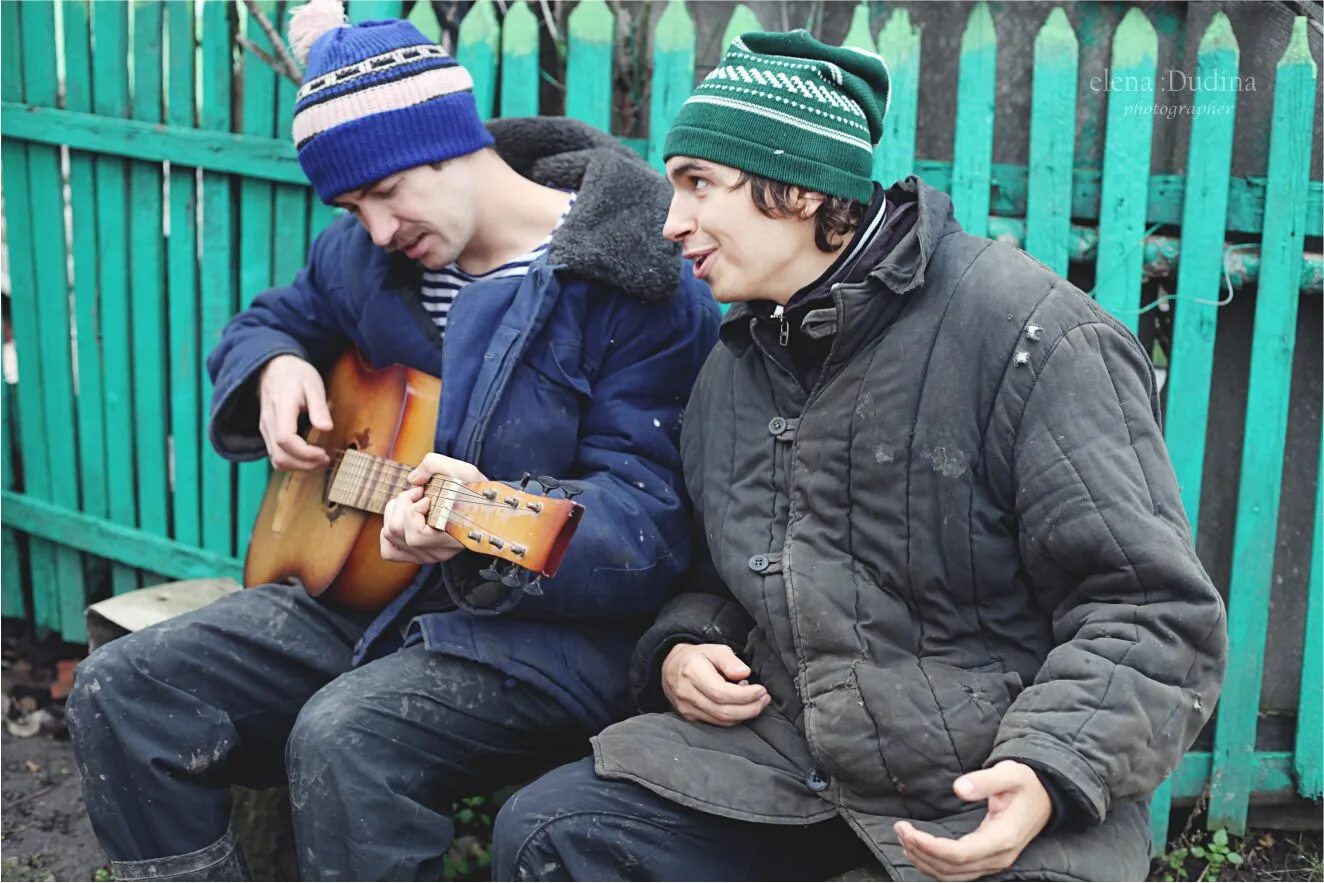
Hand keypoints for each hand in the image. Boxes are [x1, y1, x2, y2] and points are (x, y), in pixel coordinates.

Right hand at [258, 354, 332, 470]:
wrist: (274, 367)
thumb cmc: (296, 374)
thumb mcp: (313, 384)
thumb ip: (319, 407)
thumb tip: (326, 428)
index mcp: (281, 407)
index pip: (285, 439)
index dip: (305, 452)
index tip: (323, 453)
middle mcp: (268, 421)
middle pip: (280, 455)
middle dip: (304, 464)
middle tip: (325, 460)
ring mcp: (265, 429)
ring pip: (276, 459)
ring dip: (298, 466)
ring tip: (319, 460)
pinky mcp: (267, 433)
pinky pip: (275, 455)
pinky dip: (291, 461)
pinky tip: (307, 457)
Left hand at [379, 453, 486, 564]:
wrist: (488, 509)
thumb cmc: (477, 492)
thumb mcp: (462, 470)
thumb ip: (433, 464)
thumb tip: (412, 480)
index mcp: (448, 539)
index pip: (415, 535)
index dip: (413, 510)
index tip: (427, 496)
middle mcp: (436, 552)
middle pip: (395, 531)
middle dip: (402, 504)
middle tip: (419, 494)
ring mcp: (427, 556)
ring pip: (389, 537)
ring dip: (395, 513)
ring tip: (413, 503)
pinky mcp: (419, 556)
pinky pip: (389, 550)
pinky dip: (388, 533)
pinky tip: (402, 519)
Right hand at [661, 643, 769, 725]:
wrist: (670, 668)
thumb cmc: (696, 657)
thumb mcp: (713, 649)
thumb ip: (729, 660)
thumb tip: (744, 673)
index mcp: (692, 672)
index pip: (721, 693)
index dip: (745, 695)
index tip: (761, 690)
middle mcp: (687, 694)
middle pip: (723, 711)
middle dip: (750, 708)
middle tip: (764, 698)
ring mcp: (687, 709)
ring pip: (721, 720)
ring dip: (744, 714)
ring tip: (757, 701)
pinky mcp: (690, 718)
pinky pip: (716, 723)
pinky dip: (733, 717)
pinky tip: (741, 706)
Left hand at [893, 761, 1051, 880]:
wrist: (1046, 796)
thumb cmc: (1026, 784)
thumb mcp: (1010, 774)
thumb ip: (984, 781)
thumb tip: (958, 788)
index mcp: (1003, 838)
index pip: (960, 854)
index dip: (930, 846)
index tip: (908, 830)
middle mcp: (999, 857)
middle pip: (952, 868)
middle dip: (921, 851)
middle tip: (900, 829)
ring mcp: (995, 862)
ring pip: (953, 875)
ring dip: (924, 860)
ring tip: (904, 838)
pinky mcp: (989, 861)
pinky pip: (958, 873)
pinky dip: (934, 865)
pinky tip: (918, 851)